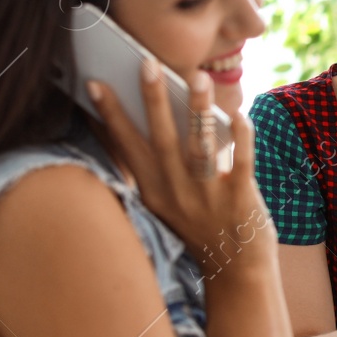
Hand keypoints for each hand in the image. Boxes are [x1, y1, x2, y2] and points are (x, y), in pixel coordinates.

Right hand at [89, 63, 270, 267]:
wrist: (237, 273)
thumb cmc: (203, 229)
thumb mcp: (170, 204)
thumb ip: (159, 169)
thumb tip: (149, 123)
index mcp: (153, 191)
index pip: (127, 147)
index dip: (111, 116)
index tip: (95, 84)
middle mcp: (175, 193)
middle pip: (160, 139)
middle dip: (152, 100)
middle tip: (147, 63)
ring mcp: (207, 197)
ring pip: (200, 146)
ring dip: (198, 110)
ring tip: (198, 77)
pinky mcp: (240, 201)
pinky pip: (240, 164)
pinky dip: (240, 138)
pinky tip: (240, 114)